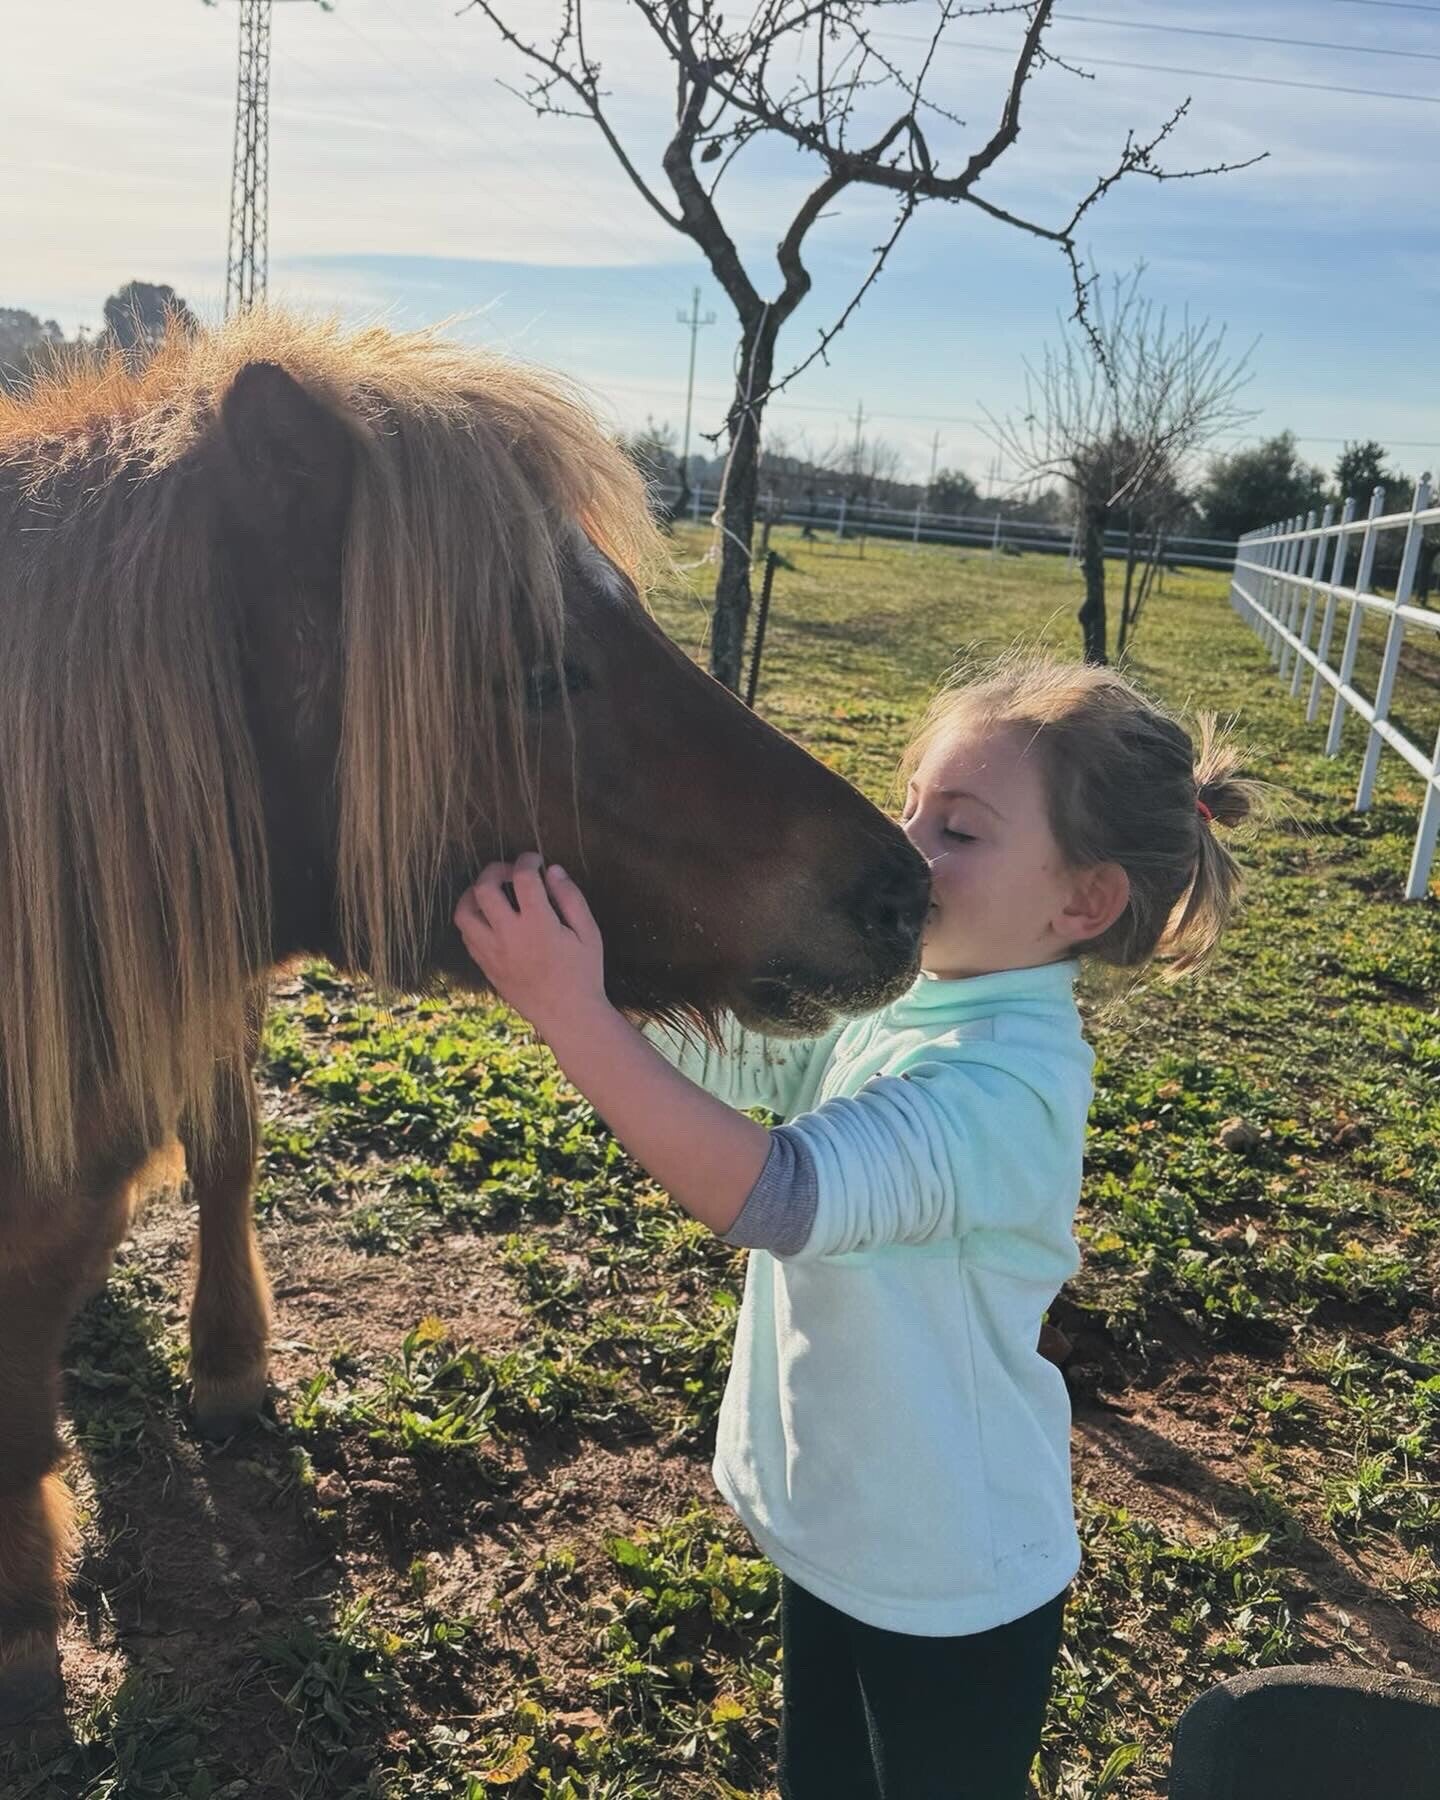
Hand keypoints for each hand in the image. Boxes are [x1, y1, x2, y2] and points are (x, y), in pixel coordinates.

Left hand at [453, 853, 606, 1034]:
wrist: (567, 1016)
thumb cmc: (583, 973)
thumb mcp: (589, 933)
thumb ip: (570, 898)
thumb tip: (552, 870)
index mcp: (538, 924)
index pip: (522, 877)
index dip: (527, 860)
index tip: (535, 860)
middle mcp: (508, 936)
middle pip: (483, 889)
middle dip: (495, 870)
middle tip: (510, 871)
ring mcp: (492, 952)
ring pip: (464, 912)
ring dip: (474, 894)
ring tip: (491, 891)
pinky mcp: (485, 966)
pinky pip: (466, 935)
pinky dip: (473, 919)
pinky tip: (491, 918)